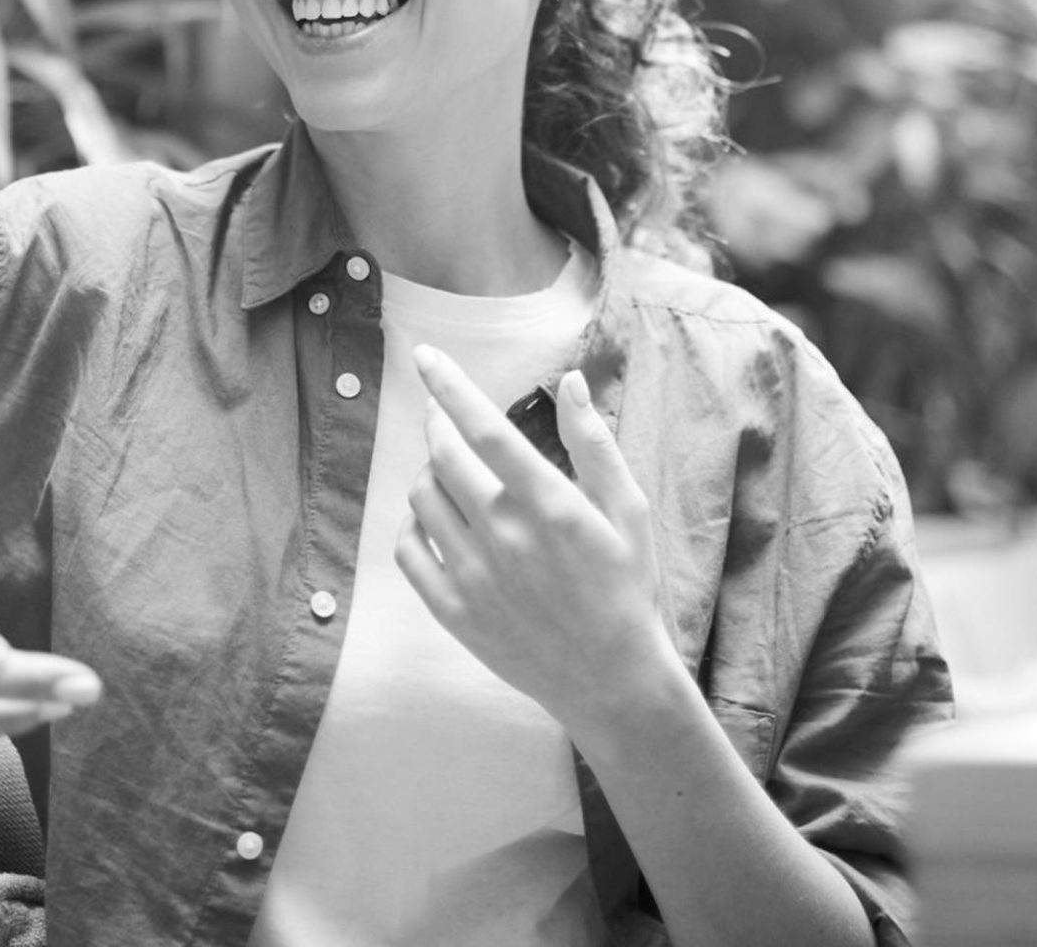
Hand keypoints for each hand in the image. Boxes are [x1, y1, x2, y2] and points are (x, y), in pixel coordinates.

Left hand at [393, 346, 671, 740]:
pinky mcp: (455, 614)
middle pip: (444, 457)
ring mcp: (475, 578)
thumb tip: (570, 381)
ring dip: (428, 471)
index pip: (485, 429)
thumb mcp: (627, 509)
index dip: (450, 387)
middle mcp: (505, 537)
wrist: (613, 681)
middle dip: (438, 423)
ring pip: (422, 499)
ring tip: (447, 470)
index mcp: (548, 505)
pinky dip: (412, 524)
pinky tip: (433, 519)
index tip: (426, 356)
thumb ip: (594, 443)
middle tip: (443, 416)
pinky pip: (409, 552)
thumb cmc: (627, 586)